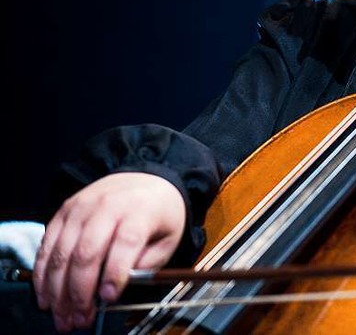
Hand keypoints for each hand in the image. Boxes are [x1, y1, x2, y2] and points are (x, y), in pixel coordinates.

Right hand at [32, 172, 185, 332]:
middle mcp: (108, 206)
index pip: (126, 242)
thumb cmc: (159, 212)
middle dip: (80, 292)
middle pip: (87, 252)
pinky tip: (46, 295)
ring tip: (61, 315)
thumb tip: (117, 288)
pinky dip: (43, 274)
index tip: (109, 298)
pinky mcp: (64, 211)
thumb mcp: (169, 237)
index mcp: (139, 211)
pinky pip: (47, 245)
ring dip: (57, 290)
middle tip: (79, 318)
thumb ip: (147, 264)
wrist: (147, 179)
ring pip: (62, 252)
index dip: (115, 273)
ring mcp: (82, 207)